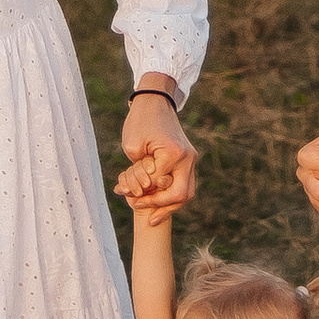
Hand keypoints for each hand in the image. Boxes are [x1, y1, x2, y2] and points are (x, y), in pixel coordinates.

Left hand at [121, 87, 197, 212]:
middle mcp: (188, 158)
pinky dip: (173, 195)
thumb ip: (139, 172)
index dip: (144, 195)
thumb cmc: (141, 120)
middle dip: (163, 208)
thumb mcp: (133, 146)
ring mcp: (191, 158)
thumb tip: (141, 192)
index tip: (128, 197)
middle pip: (181, 195)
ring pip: (187, 192)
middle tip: (147, 218)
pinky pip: (185, 183)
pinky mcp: (188, 159)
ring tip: (154, 217)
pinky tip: (160, 203)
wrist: (155, 100)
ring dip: (171, 206)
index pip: (160, 186)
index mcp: (174, 154)